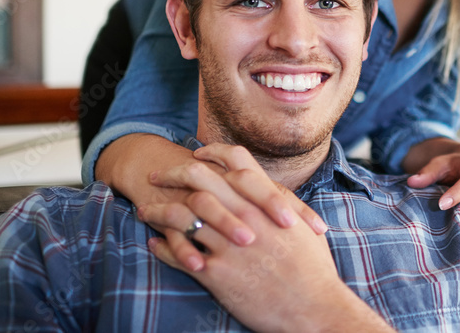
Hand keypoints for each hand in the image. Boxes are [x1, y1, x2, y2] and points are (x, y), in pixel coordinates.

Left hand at [146, 144, 391, 332]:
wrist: (313, 306)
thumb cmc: (313, 268)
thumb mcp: (303, 223)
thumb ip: (282, 203)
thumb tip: (267, 190)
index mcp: (267, 201)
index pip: (235, 160)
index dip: (212, 153)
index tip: (195, 155)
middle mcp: (245, 216)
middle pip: (199, 180)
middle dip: (173, 174)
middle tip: (156, 177)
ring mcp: (229, 244)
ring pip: (182, 215)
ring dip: (159, 211)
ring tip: (146, 211)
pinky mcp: (217, 273)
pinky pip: (179, 254)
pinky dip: (163, 248)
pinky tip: (155, 244)